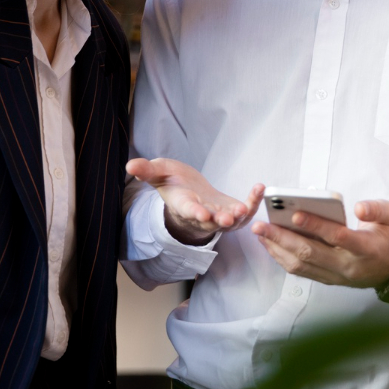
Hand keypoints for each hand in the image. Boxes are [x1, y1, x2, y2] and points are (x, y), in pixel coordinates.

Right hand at [127, 158, 262, 246]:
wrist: (189, 191)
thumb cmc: (173, 182)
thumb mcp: (158, 173)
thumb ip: (146, 171)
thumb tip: (129, 165)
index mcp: (183, 205)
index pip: (188, 211)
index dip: (195, 212)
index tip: (202, 213)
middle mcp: (201, 215)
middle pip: (211, 222)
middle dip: (219, 220)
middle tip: (228, 217)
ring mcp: (218, 215)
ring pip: (230, 222)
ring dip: (239, 216)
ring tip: (246, 206)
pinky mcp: (232, 211)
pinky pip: (245, 211)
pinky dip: (252, 202)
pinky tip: (259, 187)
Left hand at [250, 199, 388, 288]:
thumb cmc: (388, 236)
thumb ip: (376, 208)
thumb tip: (358, 207)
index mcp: (366, 248)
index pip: (338, 237)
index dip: (316, 226)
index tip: (295, 214)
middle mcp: (348, 266)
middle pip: (311, 253)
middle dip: (283, 238)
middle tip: (261, 225)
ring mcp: (336, 276)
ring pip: (302, 266)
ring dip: (277, 249)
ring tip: (261, 233)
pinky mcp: (328, 280)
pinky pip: (302, 272)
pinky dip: (283, 258)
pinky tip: (271, 244)